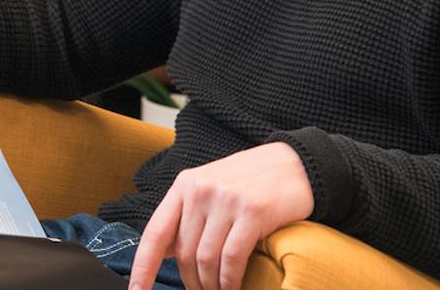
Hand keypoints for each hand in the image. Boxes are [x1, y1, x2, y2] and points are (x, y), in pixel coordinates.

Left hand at [128, 141, 313, 289]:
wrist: (296, 163)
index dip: (142, 268)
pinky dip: (229, 281)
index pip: (155, 232)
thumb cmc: (252, 179)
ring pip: (205, 261)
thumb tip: (163, 252)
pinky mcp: (253, 212)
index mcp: (186, 183)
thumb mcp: (213, 185)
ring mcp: (227, 199)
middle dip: (191, 281)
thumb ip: (189, 213)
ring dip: (211, 286)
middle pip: (183, 253)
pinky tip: (233, 287)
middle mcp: (202, 189)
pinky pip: (231, 260)